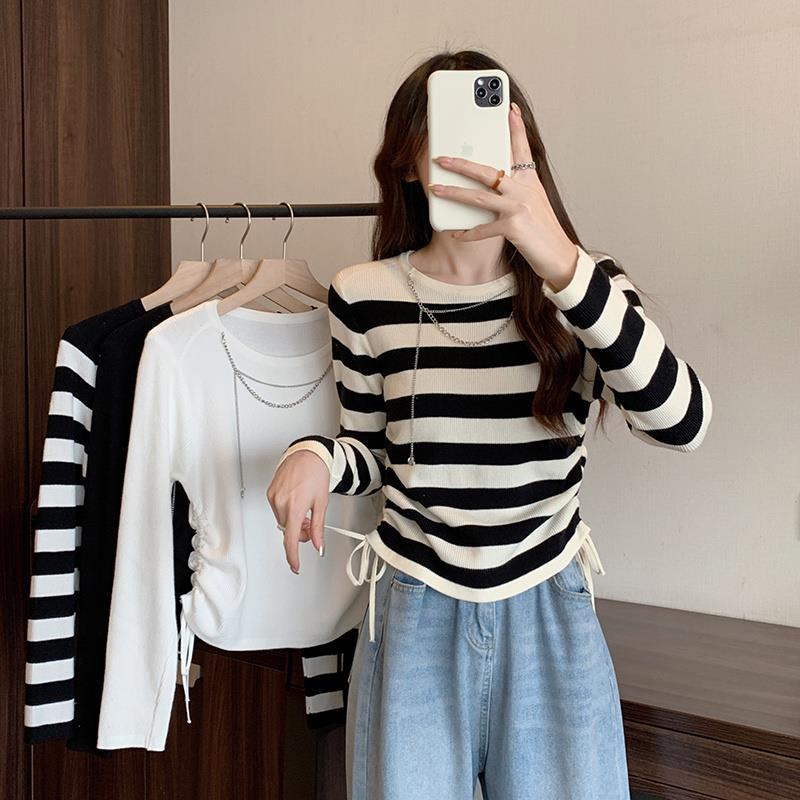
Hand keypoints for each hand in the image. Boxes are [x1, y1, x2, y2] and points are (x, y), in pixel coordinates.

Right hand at [266, 449, 328, 573]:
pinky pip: (277, 510)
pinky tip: (296, 502)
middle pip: (288, 531)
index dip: (293, 556)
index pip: (291, 539)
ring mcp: (273, 497)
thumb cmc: (316, 474)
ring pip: (282, 521)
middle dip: (299, 533)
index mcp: (295, 508)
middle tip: (310, 525)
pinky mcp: (270, 493)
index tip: (295, 566)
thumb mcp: (321, 503)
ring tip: (304, 510)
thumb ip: (318, 527)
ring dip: (293, 522)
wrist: (307, 454)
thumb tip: (317, 545)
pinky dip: (286, 512)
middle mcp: (281, 503)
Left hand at [428, 101, 578, 287]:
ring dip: (453, 193)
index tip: (510, 108)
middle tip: (441, 158)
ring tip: (435, 189)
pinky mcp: (514, 227)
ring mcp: (519, 207)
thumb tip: (495, 184)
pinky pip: (483, 229)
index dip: (516, 128)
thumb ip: (517, 191)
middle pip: (487, 171)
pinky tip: (455, 233)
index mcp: (530, 181)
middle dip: (461, 164)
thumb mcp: (534, 204)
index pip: (521, 149)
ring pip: (479, 197)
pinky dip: (468, 233)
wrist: (559, 256)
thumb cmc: (544, 231)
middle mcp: (524, 190)